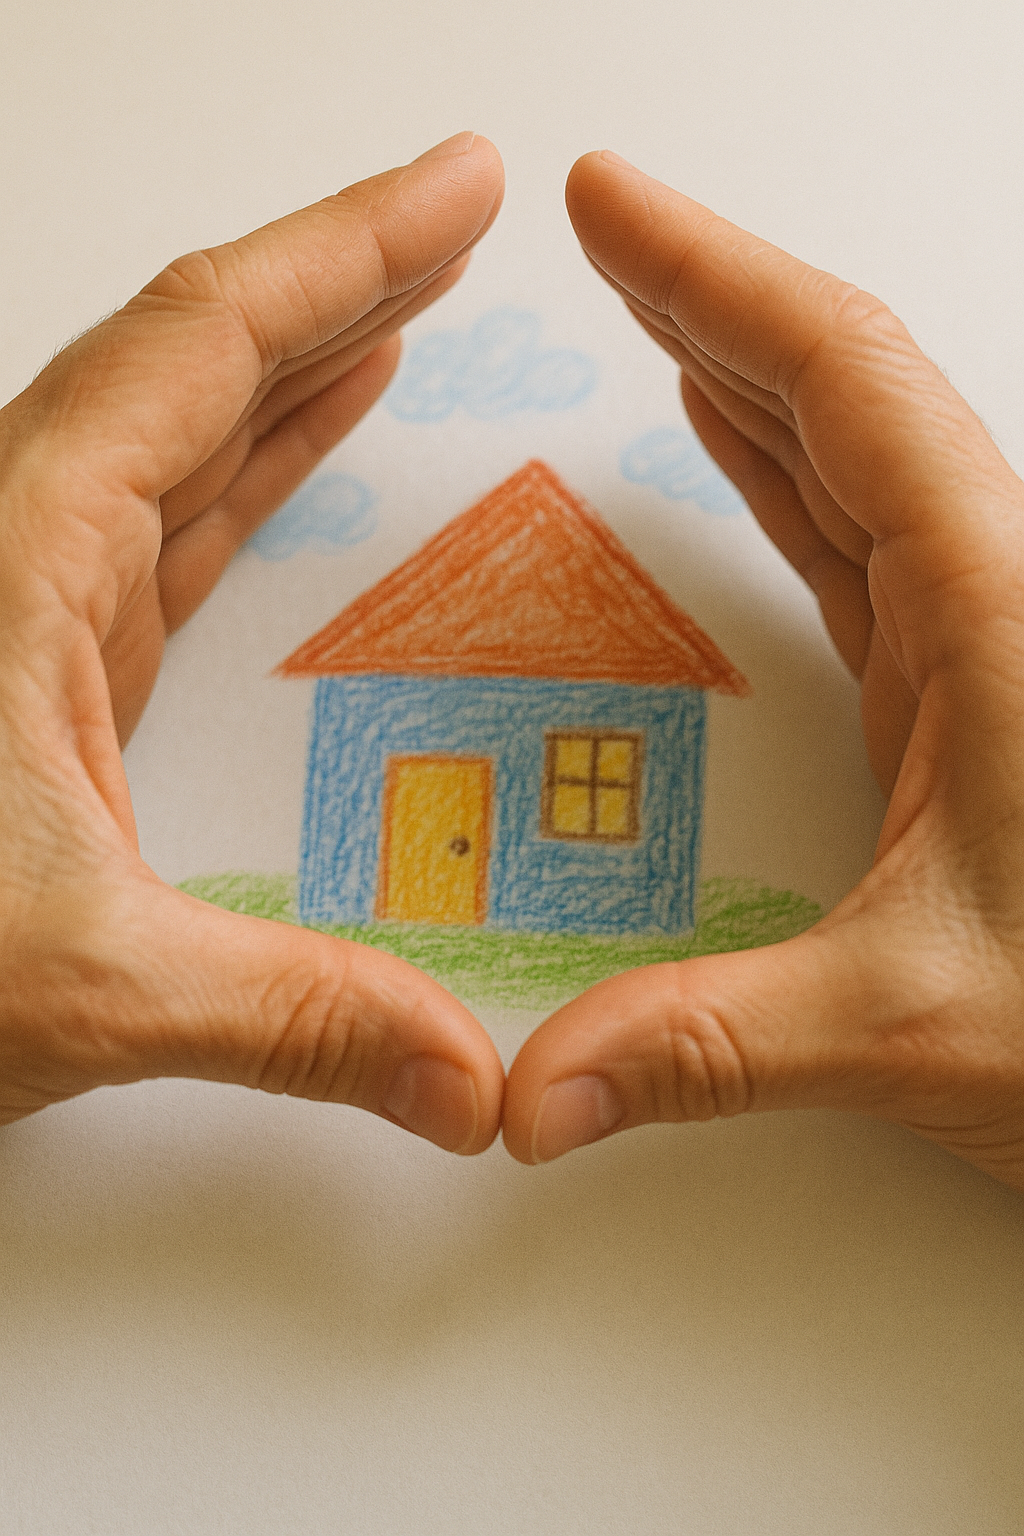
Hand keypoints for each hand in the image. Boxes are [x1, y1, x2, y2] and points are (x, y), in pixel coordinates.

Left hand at [0, 133, 505, 1150]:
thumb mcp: (80, 981)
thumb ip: (293, 1014)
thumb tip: (464, 1075)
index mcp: (18, 553)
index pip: (206, 342)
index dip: (345, 249)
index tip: (454, 190)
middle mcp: (15, 545)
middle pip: (197, 353)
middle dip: (340, 274)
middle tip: (458, 220)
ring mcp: (28, 599)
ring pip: (180, 430)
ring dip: (298, 360)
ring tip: (405, 308)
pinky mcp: (42, 666)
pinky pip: (169, 523)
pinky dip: (252, 467)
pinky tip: (304, 446)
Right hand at [503, 151, 1023, 1189]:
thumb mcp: (917, 1024)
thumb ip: (712, 1045)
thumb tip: (535, 1086)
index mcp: (994, 619)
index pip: (846, 388)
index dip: (720, 279)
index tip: (616, 210)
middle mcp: (991, 604)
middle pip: (846, 392)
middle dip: (716, 294)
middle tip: (605, 229)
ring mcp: (973, 643)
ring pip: (853, 458)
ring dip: (749, 373)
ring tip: (650, 311)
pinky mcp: (953, 695)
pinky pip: (854, 545)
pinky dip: (780, 477)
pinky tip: (731, 448)